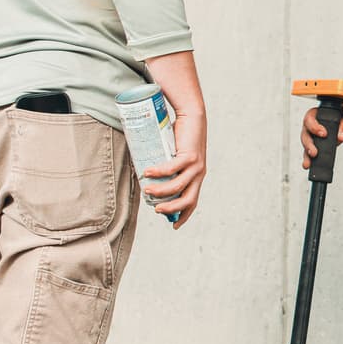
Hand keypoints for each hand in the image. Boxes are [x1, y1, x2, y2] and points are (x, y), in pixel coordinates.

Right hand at [143, 109, 205, 227]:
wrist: (192, 116)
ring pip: (178, 186)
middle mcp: (198, 174)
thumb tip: (143, 177)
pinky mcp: (190, 155)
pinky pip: (173, 168)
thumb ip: (165, 168)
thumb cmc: (180, 137)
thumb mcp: (174, 157)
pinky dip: (159, 172)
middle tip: (156, 209)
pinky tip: (148, 172)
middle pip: (187, 200)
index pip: (192, 202)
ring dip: (161, 191)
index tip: (174, 226)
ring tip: (147, 190)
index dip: (184, 216)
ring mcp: (196, 166)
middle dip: (171, 209)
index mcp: (196, 178)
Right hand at [301, 105, 342, 169]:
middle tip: (314, 153)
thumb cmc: (339, 115)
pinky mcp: (314, 146)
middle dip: (309, 145)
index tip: (323, 134)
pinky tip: (308, 165)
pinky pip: (309, 152)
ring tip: (308, 164)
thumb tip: (341, 137)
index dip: (314, 127)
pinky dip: (309, 159)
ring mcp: (311, 137)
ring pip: (306, 146)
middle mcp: (310, 126)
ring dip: (307, 155)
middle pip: (305, 135)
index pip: (309, 120)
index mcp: (314, 115)